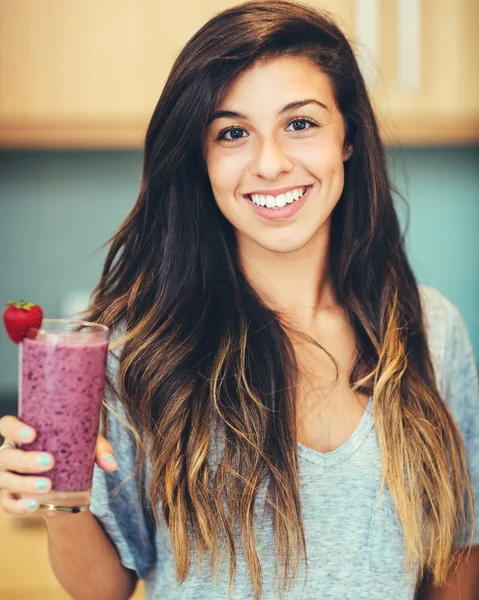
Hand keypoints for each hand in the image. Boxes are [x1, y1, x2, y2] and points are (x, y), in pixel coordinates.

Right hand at [0, 415, 117, 515]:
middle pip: (6, 455)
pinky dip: (19, 506)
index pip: (6, 425)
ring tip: (48, 486)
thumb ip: (99, 450)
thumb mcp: (86, 445)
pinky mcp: (11, 497)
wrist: (67, 483)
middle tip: (49, 462)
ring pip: (4, 479)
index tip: (33, 434)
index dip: (14, 429)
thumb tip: (112, 465)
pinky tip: (35, 505)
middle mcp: (10, 453)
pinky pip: (8, 503)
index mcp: (22, 434)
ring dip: (24, 483)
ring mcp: (7, 476)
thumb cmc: (71, 452)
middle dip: (25, 460)